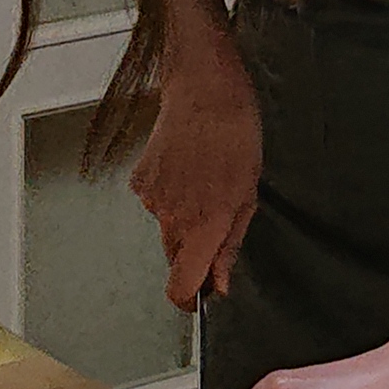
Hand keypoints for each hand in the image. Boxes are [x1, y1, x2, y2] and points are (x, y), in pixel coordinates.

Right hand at [138, 42, 263, 308]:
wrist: (204, 89)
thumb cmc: (236, 137)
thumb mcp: (248, 195)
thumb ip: (230, 246)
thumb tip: (218, 285)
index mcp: (205, 225)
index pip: (180, 285)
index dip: (187, 300)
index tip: (198, 298)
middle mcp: (172, 218)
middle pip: (175, 258)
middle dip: (194, 251)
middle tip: (216, 218)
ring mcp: (151, 199)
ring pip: (166, 228)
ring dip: (183, 216)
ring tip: (204, 179)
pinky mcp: (139, 180)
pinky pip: (155, 202)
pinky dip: (169, 194)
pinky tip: (185, 167)